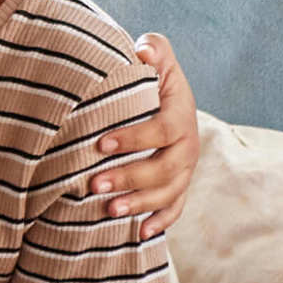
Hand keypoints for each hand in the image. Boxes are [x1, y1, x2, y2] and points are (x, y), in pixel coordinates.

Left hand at [92, 33, 199, 236]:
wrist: (164, 96)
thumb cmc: (149, 75)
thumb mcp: (154, 56)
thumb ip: (153, 49)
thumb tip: (144, 51)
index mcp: (181, 113)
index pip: (163, 129)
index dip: (135, 138)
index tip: (101, 144)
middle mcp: (188, 144)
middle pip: (165, 168)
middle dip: (130, 177)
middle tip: (94, 184)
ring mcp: (184, 168)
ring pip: (169, 192)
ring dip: (140, 204)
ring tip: (108, 209)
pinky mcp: (178, 184)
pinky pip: (175, 208)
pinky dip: (160, 222)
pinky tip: (139, 233)